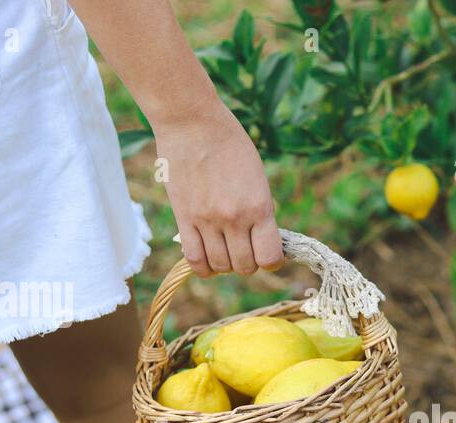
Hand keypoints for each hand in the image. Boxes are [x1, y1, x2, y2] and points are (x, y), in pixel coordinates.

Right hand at [154, 105, 282, 277]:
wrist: (192, 122)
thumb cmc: (229, 143)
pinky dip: (203, 266)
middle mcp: (235, 218)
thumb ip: (260, 209)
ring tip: (224, 251)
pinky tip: (207, 259)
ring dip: (226, 265)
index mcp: (259, 207)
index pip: (270, 258)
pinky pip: (194, 259)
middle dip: (248, 264)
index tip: (267, 255)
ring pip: (221, 266)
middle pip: (245, 267)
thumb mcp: (257, 176)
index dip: (272, 262)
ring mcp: (207, 220)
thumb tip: (260, 238)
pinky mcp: (184, 218)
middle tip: (243, 249)